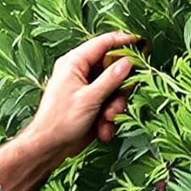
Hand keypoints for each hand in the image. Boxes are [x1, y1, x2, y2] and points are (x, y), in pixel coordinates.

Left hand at [23, 30, 136, 167]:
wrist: (48, 147)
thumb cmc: (61, 121)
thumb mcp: (90, 98)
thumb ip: (111, 78)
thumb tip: (128, 62)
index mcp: (74, 63)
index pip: (103, 43)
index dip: (123, 42)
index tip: (141, 44)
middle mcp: (80, 72)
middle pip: (112, 69)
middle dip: (120, 88)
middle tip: (119, 100)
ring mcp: (85, 89)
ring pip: (113, 89)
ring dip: (115, 107)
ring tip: (107, 120)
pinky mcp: (90, 104)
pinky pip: (108, 104)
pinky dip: (108, 118)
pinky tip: (102, 129)